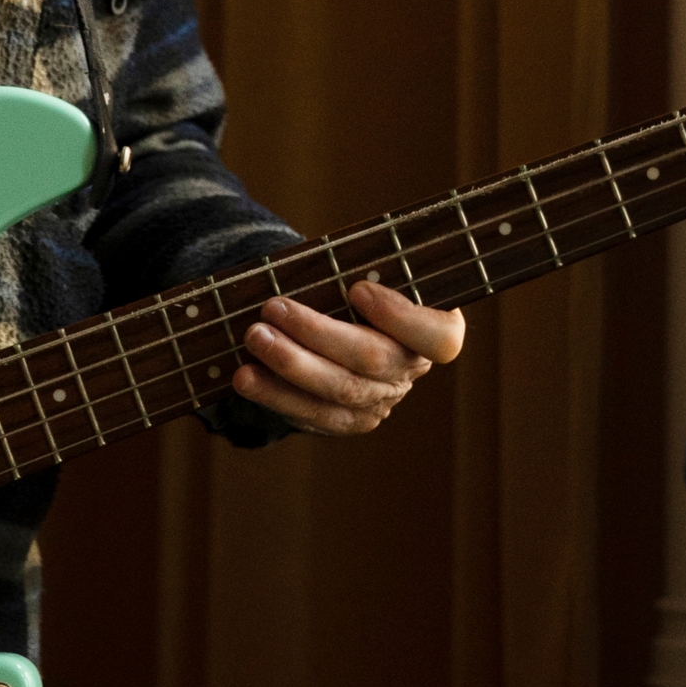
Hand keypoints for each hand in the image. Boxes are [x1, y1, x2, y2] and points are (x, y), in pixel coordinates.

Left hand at [229, 277, 466, 435]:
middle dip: (317, 333)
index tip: (357, 290)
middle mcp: (411, 369)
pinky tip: (246, 377)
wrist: (347, 323)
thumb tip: (322, 266)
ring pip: (339, 392)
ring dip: (290, 365)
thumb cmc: (357, 285)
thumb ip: (360, 269)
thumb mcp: (371, 270)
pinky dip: (276, 395)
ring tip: (253, 337)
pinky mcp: (350, 421)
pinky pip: (314, 416)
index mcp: (435, 329)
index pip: (439, 337)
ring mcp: (382, 400)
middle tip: (272, 308)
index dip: (400, 317)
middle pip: (372, 360)